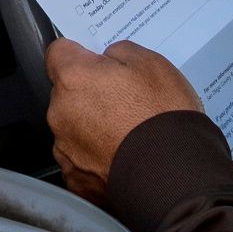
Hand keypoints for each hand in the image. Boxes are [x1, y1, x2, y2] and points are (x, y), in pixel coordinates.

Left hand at [45, 39, 204, 203]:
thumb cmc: (163, 119)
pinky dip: (97, 158)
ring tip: (128, 133)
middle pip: (66, 94)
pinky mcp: (76, 180)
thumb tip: (109, 58)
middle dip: (89, 94)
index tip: (92, 59)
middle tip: (123, 101)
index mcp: (74, 78)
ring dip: (92, 128)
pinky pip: (81, 161)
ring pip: (73, 128)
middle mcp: (60, 113)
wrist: (174, 175)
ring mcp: (66, 150)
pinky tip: (123, 157)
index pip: (58, 53)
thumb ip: (120, 51)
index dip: (78, 53)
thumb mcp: (151, 63)